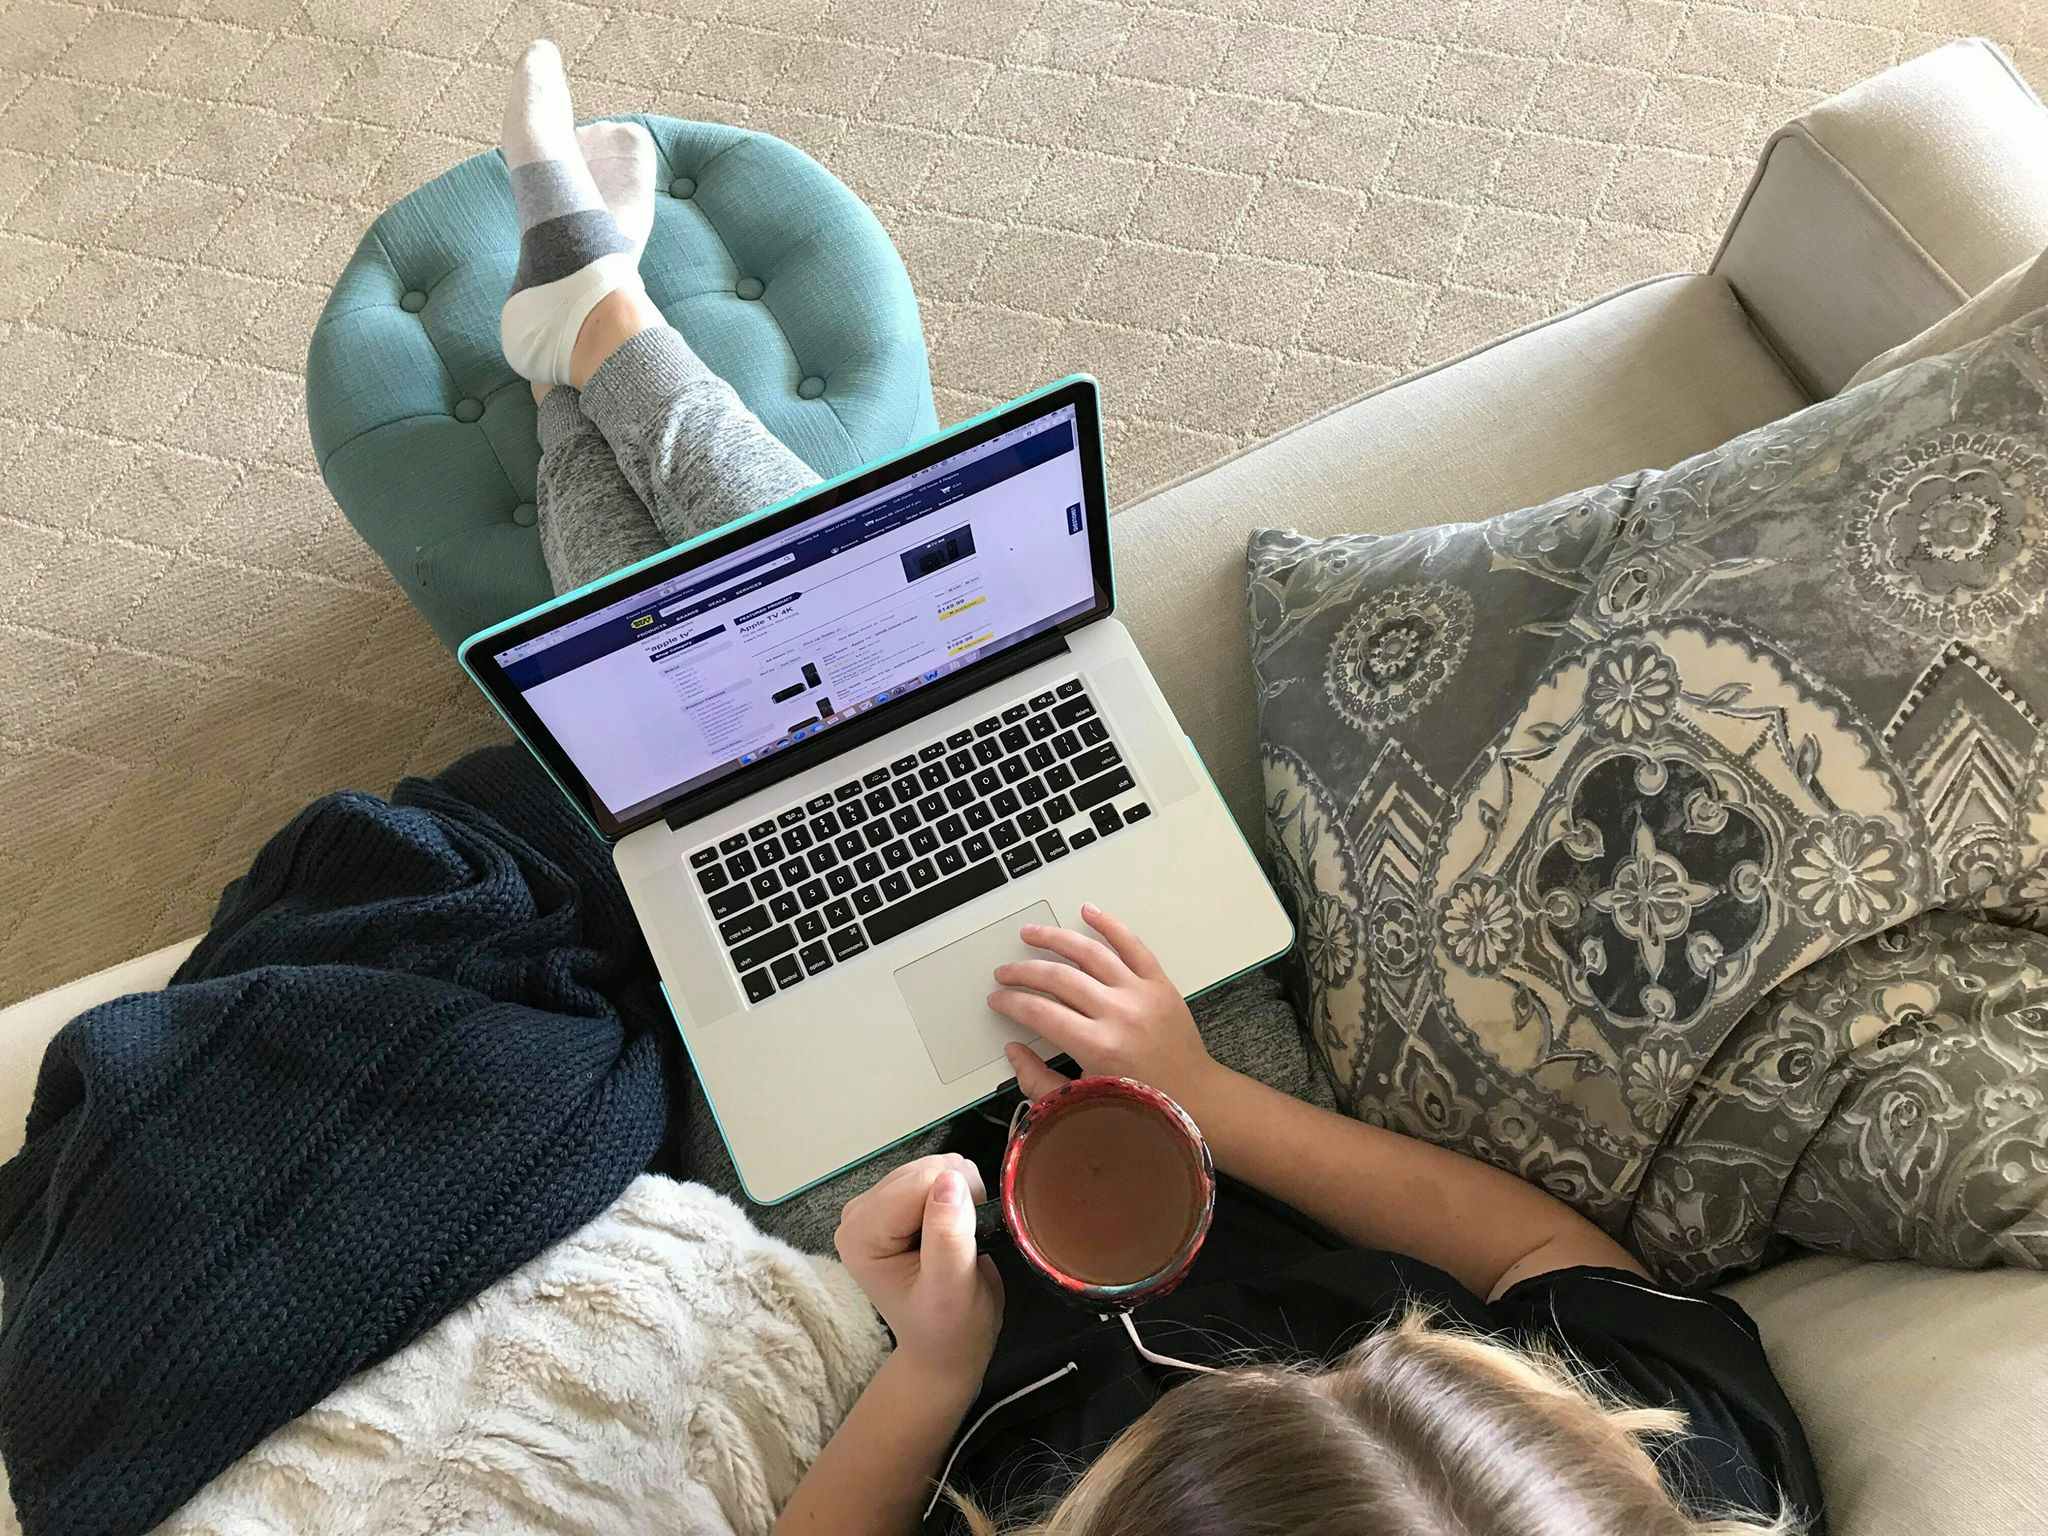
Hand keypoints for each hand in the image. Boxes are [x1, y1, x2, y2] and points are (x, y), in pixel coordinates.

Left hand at [834, 1155, 1002, 1389]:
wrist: (947, 1345)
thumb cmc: (949, 1327)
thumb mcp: (951, 1290)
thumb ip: (948, 1237)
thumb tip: (952, 1181)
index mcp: (860, 1235)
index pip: (918, 1183)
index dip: (957, 1204)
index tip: (967, 1242)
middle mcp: (859, 1213)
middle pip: (925, 1170)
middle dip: (958, 1199)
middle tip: (965, 1244)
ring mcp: (877, 1204)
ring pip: (935, 1166)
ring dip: (961, 1197)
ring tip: (960, 1240)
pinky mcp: (897, 1199)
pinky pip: (939, 1172)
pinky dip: (959, 1194)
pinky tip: (956, 1228)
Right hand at [989, 904, 1217, 1106]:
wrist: (1197, 1098)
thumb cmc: (1143, 1107)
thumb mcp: (1083, 1104)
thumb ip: (1039, 1081)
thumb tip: (1013, 1051)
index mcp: (1099, 1047)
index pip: (1040, 1012)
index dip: (1012, 1003)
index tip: (998, 999)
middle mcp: (1119, 1014)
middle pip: (1059, 978)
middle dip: (1023, 972)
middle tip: (1005, 972)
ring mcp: (1142, 994)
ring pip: (1090, 953)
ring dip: (1055, 939)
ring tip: (1031, 933)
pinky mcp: (1160, 984)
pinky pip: (1133, 946)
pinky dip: (1110, 925)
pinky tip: (1088, 912)